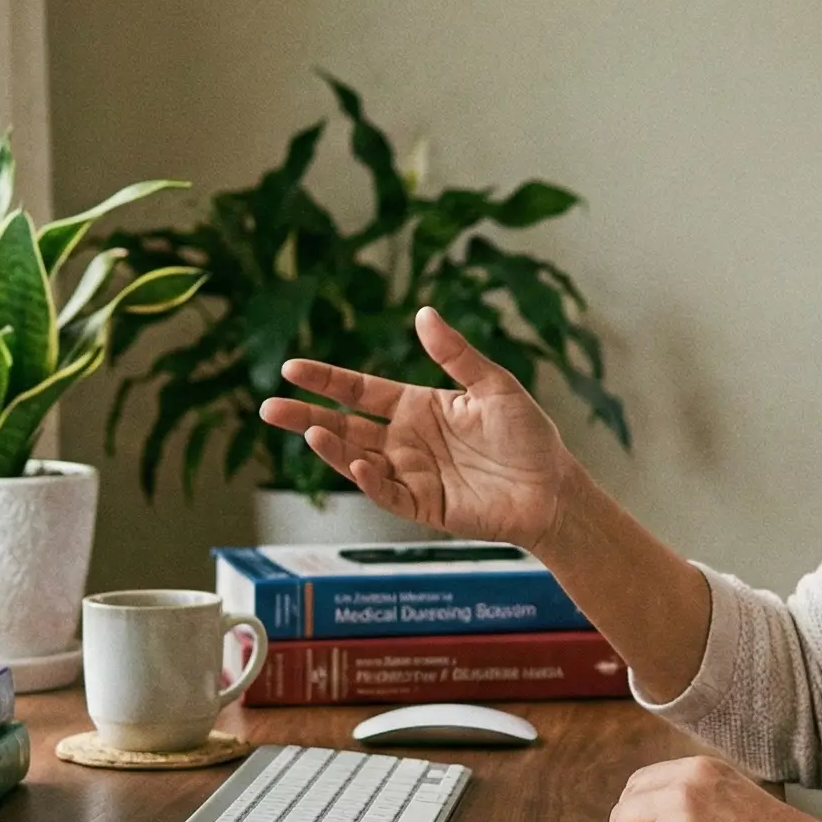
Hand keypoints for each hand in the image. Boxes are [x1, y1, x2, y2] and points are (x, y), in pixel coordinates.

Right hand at [258, 307, 582, 550]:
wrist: (553, 488)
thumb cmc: (528, 435)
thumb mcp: (494, 385)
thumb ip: (456, 355)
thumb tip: (424, 314)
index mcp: (418, 406)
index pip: (360, 391)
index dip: (326, 380)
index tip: (291, 369)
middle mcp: (406, 440)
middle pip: (345, 426)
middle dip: (306, 416)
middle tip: (269, 408)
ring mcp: (411, 474)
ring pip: (359, 459)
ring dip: (333, 449)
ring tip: (309, 432)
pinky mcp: (423, 507)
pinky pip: (389, 493)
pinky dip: (371, 481)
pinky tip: (361, 464)